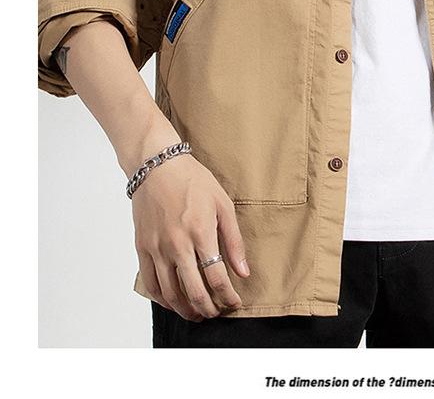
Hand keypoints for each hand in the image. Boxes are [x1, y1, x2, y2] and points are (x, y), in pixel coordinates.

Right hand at [132, 153, 249, 321]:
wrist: (157, 167)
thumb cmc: (193, 181)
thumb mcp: (222, 204)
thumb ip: (234, 240)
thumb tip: (243, 272)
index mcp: (201, 232)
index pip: (216, 277)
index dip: (228, 296)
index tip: (234, 302)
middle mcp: (178, 244)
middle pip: (194, 291)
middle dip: (209, 308)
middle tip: (217, 312)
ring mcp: (157, 248)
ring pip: (171, 293)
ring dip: (186, 310)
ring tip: (197, 313)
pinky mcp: (142, 248)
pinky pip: (150, 284)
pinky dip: (162, 300)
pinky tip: (173, 302)